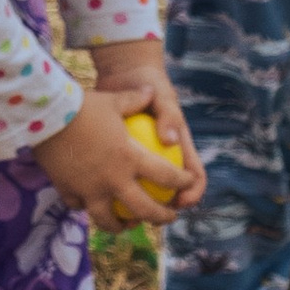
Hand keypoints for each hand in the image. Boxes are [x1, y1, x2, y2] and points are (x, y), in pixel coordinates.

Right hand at [37, 84, 199, 227]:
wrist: (44, 116)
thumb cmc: (82, 105)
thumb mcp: (113, 99)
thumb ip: (136, 99)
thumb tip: (149, 92)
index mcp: (129, 158)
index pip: (165, 176)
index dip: (182, 181)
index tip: (187, 183)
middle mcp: (112, 180)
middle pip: (144, 210)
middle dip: (162, 217)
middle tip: (168, 216)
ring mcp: (89, 189)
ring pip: (108, 220)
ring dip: (121, 225)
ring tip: (127, 223)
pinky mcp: (67, 190)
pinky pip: (79, 205)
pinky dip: (86, 206)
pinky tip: (89, 204)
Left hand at [68, 37, 206, 209]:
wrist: (124, 73)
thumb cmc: (147, 83)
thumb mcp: (160, 96)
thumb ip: (168, 115)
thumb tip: (170, 141)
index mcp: (180, 148)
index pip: (193, 176)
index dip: (193, 193)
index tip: (181, 202)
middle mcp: (162, 158)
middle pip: (167, 193)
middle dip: (162, 211)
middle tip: (148, 216)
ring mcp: (141, 160)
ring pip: (141, 192)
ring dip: (135, 208)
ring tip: (122, 217)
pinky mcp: (120, 158)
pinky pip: (117, 177)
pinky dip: (110, 187)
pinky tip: (96, 197)